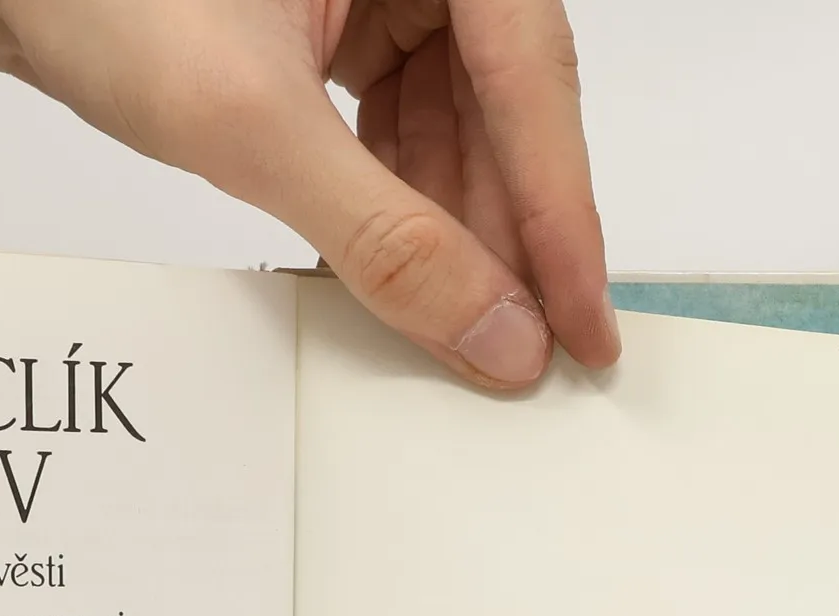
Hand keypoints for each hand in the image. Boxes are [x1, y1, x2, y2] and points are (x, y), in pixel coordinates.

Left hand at [0, 0, 617, 387]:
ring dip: (455, 238)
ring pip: (457, 132)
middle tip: (529, 359)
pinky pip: (404, 131)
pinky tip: (398, 279)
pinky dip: (400, 209)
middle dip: (508, 243)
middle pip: (507, 114)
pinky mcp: (349, 28)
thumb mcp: (252, 128)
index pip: (533, 83)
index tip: (586, 329)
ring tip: (459, 337)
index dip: (564, 222)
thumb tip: (489, 334)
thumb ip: (384, 238)